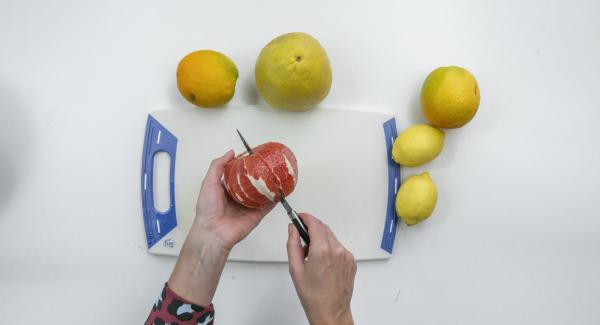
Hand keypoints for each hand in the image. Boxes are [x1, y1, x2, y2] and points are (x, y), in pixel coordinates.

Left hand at [169, 150, 273, 305]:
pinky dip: (275, 198)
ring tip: (277, 173)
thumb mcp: (209, 182)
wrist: (213, 232)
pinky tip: (281, 189)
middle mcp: (238, 196)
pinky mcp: (257, 214)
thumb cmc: (208, 210)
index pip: (239, 173)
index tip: (254, 155)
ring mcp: (249, 205)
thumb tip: (230, 153)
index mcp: (227, 188)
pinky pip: (269, 205)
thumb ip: (218, 166)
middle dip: (260, 173)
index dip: (246, 164)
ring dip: (270, 184)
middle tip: (268, 163)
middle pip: (252, 181)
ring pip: (262, 192)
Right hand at [287, 214, 356, 324]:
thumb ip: (293, 244)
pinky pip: (339, 247)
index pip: (314, 223)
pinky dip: (330, 248)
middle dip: (312, 228)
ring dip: (321, 239)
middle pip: (324, 228)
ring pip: (332, 237)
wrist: (331, 312)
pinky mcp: (351, 261)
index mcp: (322, 251)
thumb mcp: (295, 269)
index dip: (305, 217)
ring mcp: (346, 256)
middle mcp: (337, 250)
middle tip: (301, 236)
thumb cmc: (313, 296)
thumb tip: (292, 230)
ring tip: (311, 254)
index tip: (299, 217)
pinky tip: (322, 262)